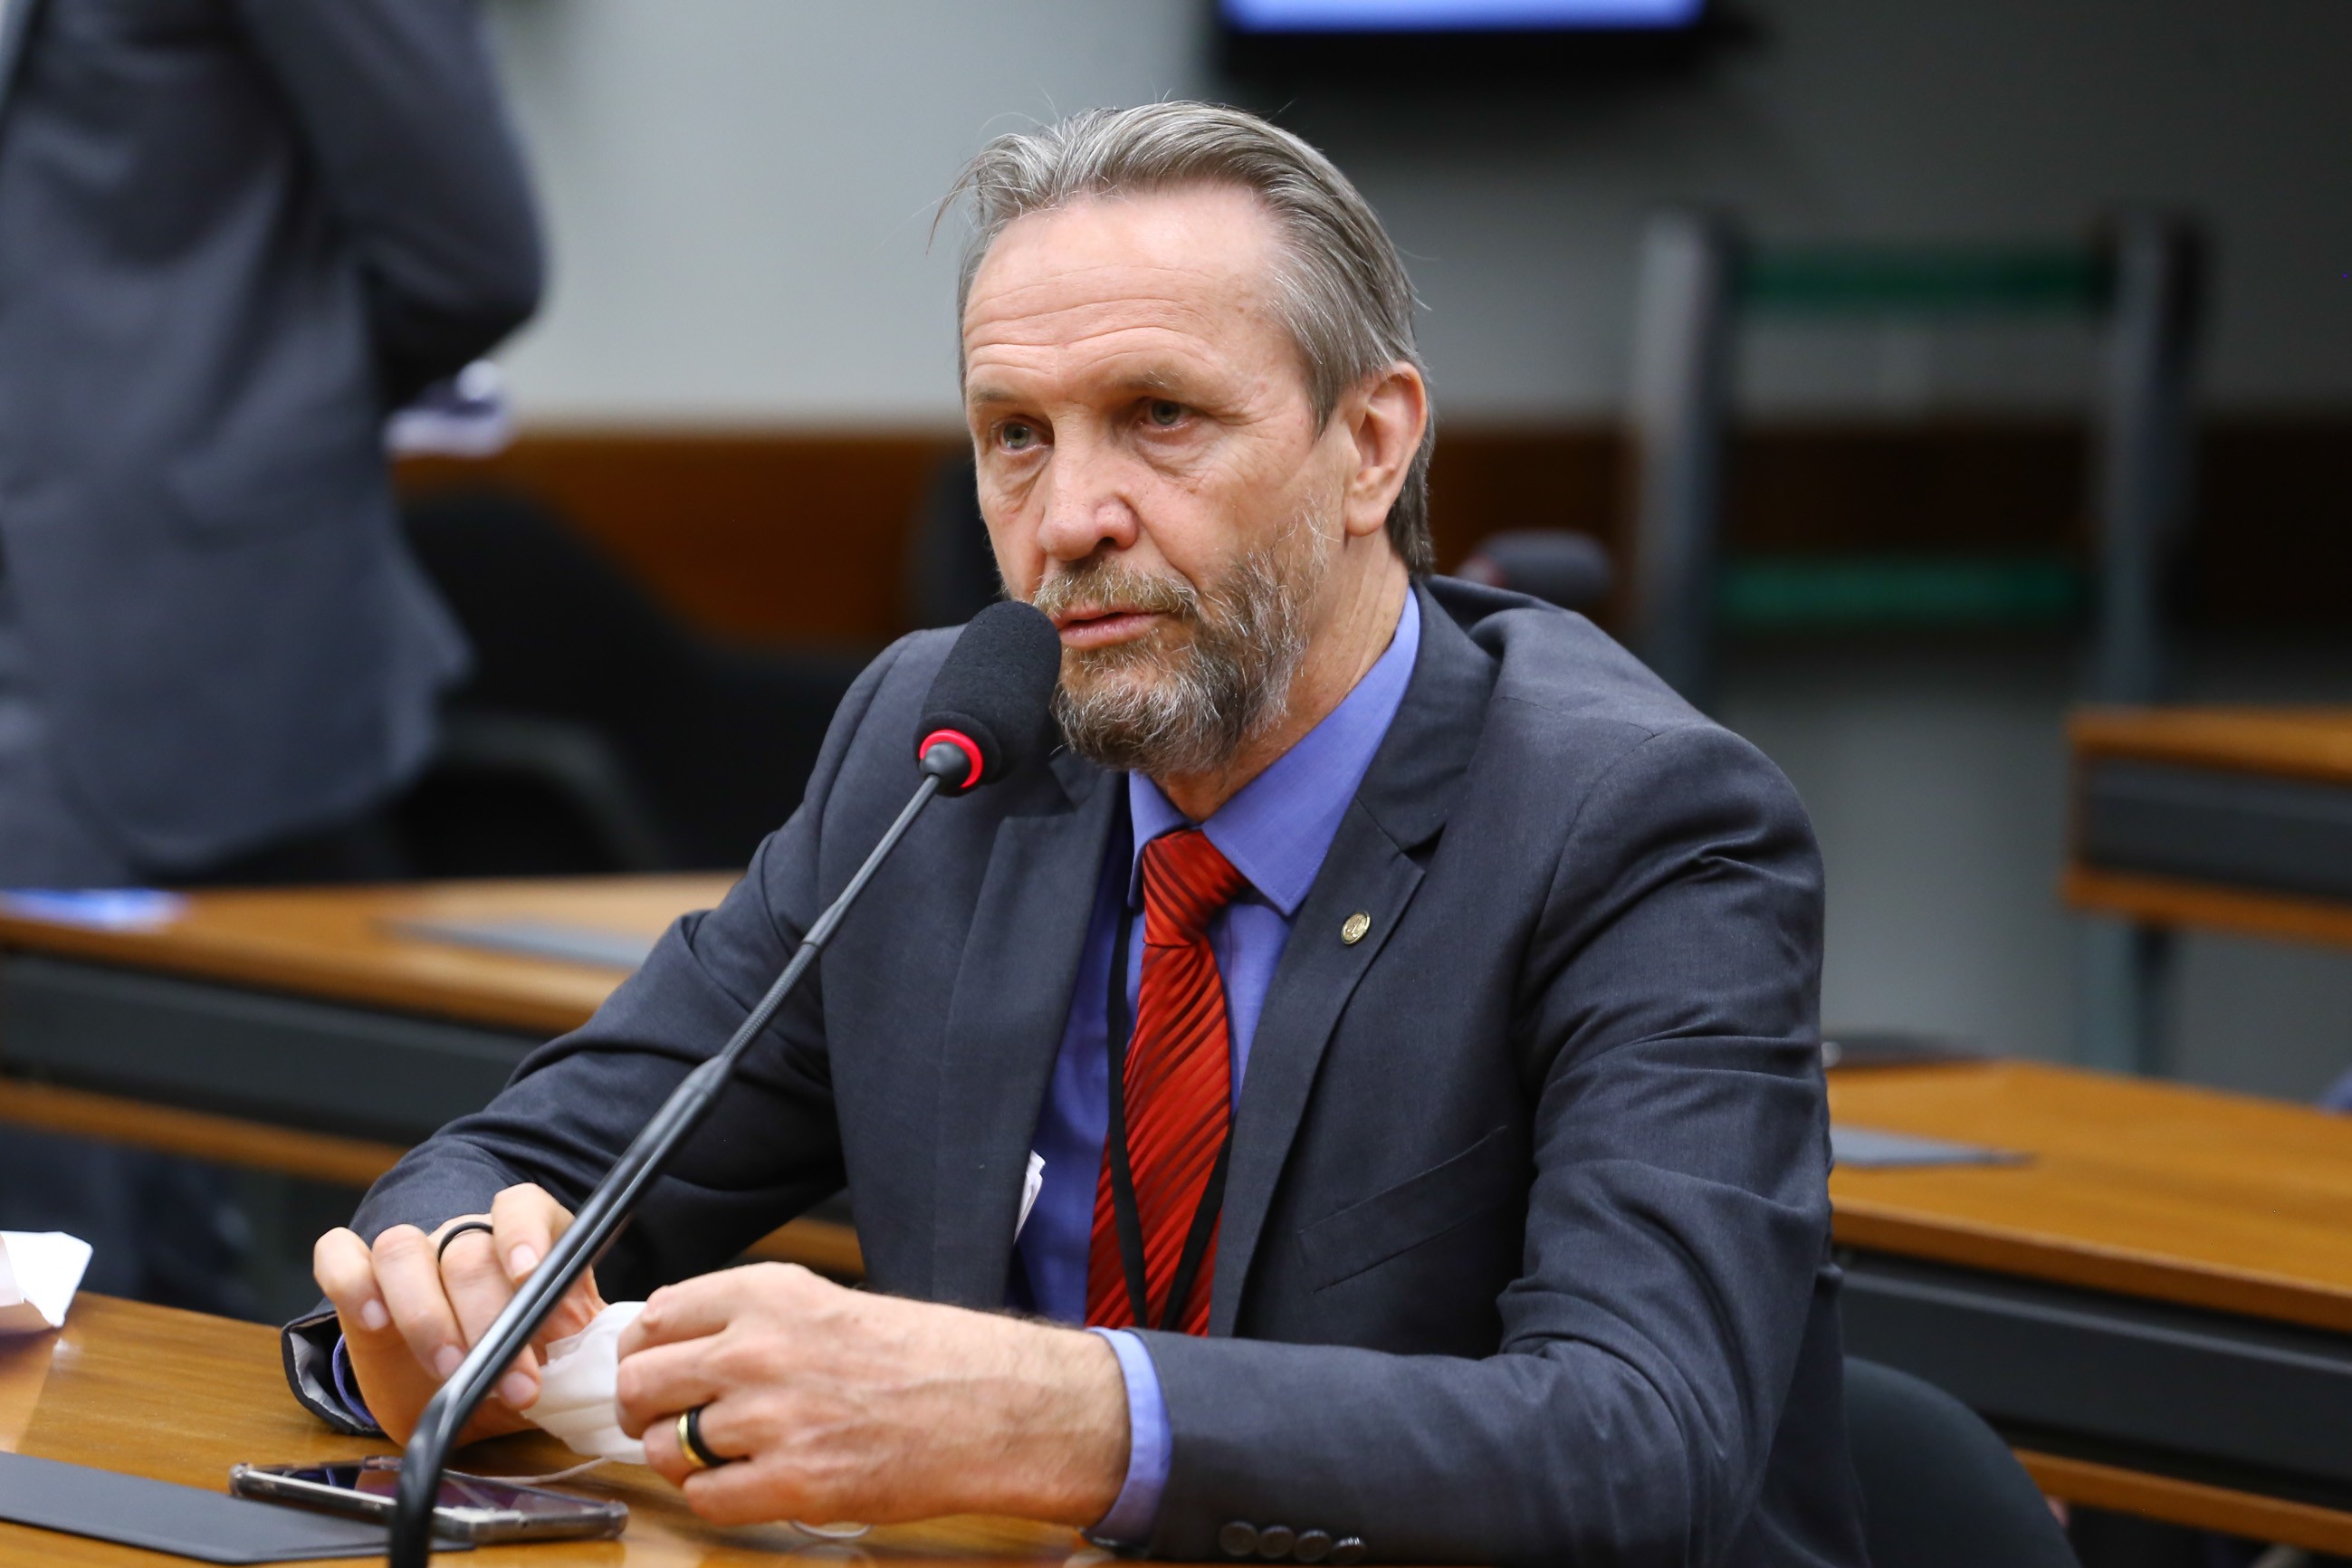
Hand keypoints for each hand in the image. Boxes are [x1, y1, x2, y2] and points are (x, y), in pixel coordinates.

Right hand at [311, 1183, 608, 1444]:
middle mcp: (465, 1239)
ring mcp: (411, 1256)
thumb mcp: (557, 1363)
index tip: (529, 1276)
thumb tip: (575, 1339)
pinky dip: (351, 1280)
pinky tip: (374, 1321)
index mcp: (524, 1242)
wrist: (462, 1395)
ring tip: (450, 1365)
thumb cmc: (518, 1369)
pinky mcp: (360, 1281)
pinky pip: (338, 1254)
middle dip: (490, 1320)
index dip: (524, 1233)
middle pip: (467, 1250)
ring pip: (403, 1249)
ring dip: (425, 1312)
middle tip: (516, 1383)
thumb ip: (569, 1348)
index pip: (521, 1207)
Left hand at [613, 1263, 1128, 1527]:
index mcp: (768, 1294)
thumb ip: (748, 1316)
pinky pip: (703, 1498)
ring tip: (724, 1454)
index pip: (655, 1319)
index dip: (646, 1351)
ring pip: (664, 1447)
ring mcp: (771, 1419)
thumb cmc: (923, 1355)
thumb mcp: (826, 1302)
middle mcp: (759, 1349)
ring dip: (682, 1457)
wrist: (990, 1405)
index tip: (655, 1368)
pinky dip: (715, 1497)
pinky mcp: (790, 1482)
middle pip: (641, 1382)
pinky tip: (750, 1482)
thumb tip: (671, 1342)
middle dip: (646, 1407)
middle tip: (666, 1420)